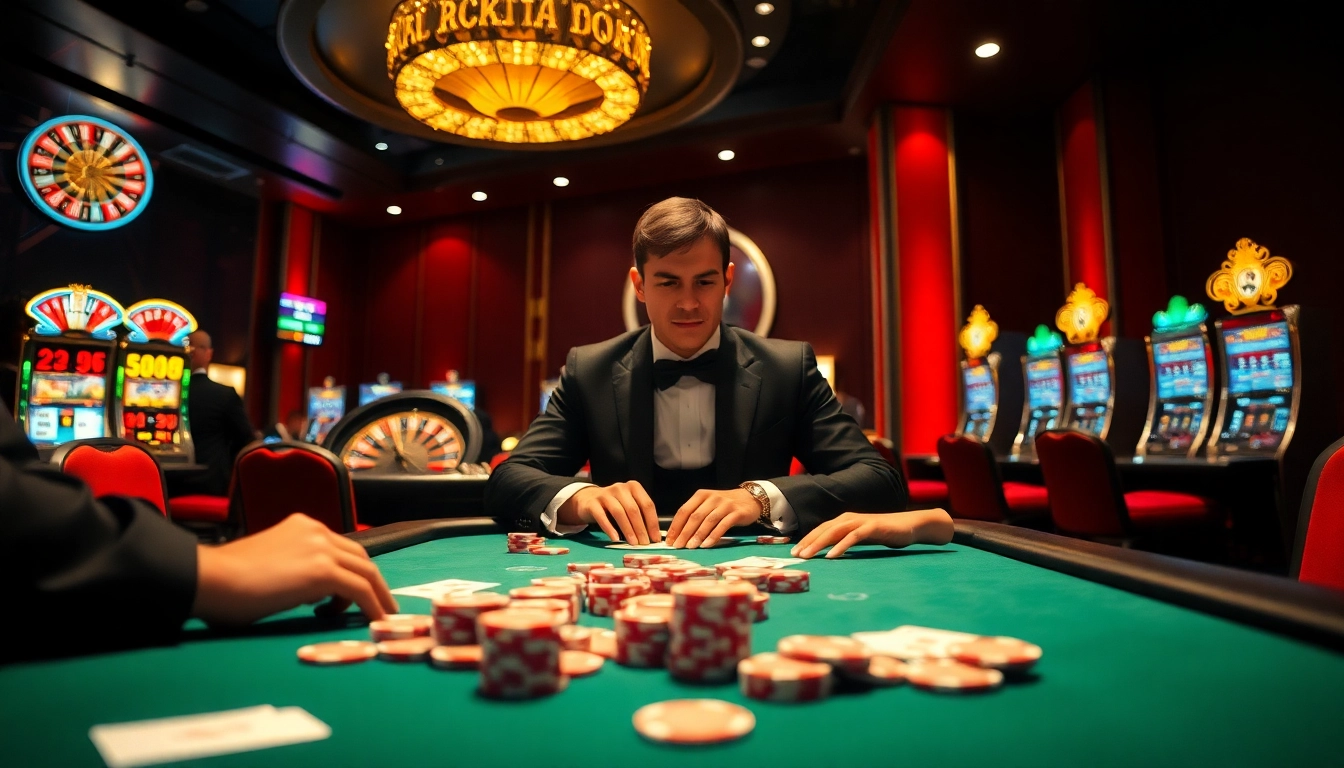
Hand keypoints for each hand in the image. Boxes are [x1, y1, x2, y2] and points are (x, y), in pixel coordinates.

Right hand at [192, 514, 397, 625]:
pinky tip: (375, 624)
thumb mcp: (268, 567)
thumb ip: (293, 573)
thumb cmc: (224, 583)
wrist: (208, 580)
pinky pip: (360, 590)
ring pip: (366, 572)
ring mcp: (320, 548)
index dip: (353, 573)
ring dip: (378, 597)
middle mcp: (315, 531)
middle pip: (360, 558)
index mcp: (301, 527)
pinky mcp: (322, 570)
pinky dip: (373, 608)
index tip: (358, 597)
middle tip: (382, 607)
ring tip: (382, 619)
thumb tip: (311, 596)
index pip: (340, 549)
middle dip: (374, 584)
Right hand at [560, 481, 659, 543]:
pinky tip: (615, 539)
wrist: (588, 499)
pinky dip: (609, 529)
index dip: (652, 522)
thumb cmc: (614, 505)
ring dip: (628, 529)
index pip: (647, 504)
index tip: (655, 538)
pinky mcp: (592, 503)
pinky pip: (602, 516)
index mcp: (633, 487)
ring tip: (633, 543)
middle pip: (633, 509)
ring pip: (619, 512)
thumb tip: (653, 535)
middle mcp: (620, 488)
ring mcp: (605, 494)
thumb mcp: (628, 505)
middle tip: (644, 543)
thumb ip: (640, 516)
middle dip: (641, 528)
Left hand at [666, 488, 761, 548]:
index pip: (684, 510)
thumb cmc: (725, 505)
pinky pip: (722, 526)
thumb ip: (695, 515)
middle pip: (694, 516)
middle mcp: (712, 498)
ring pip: (707, 521)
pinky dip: (713, 536)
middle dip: (684, 533)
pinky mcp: (736, 513)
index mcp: (701, 495)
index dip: (675, 526)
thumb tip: (678, 534)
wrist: (750, 499)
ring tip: (690, 547)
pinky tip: (706, 545)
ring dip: (697, 535)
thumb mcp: (708, 504)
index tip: (669, 540)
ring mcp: (725, 505)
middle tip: (677, 546)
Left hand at [790, 509, 954, 558]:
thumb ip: (845, 541)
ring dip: (819, 543)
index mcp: (844, 520)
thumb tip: (828, 552)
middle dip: (807, 542)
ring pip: (834, 531)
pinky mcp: (872, 527)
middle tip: (795, 556)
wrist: (910, 526)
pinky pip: (853, 536)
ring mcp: (861, 521)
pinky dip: (841, 546)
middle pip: (823, 529)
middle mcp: (849, 518)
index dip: (806, 539)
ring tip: (807, 555)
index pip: (820, 529)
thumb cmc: (883, 533)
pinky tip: (832, 556)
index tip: (794, 552)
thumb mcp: (860, 538)